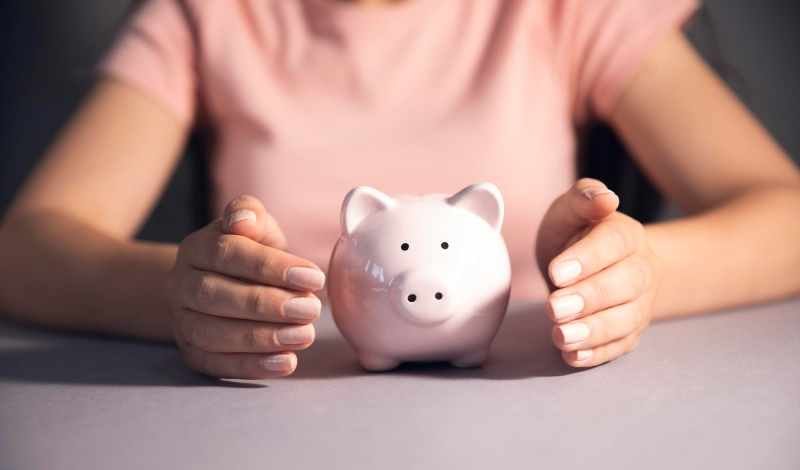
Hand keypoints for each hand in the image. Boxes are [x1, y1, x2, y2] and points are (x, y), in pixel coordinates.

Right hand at [166, 195, 325, 378]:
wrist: (227, 284)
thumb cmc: (251, 252)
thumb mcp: (256, 226)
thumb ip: (251, 214)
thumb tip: (242, 219)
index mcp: (196, 248)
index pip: (227, 254)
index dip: (271, 267)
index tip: (314, 277)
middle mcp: (180, 284)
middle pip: (215, 296)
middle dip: (267, 305)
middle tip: (311, 309)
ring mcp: (181, 321)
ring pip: (212, 334)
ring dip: (262, 338)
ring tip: (305, 335)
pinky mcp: (192, 353)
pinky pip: (216, 365)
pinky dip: (252, 366)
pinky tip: (286, 362)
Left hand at [535, 179, 660, 366]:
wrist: (596, 264)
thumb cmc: (577, 233)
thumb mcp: (571, 210)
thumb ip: (583, 198)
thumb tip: (606, 199)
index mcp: (626, 235)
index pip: (613, 245)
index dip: (587, 259)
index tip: (556, 272)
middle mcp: (640, 270)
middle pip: (624, 286)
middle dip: (589, 299)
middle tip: (553, 308)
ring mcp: (639, 304)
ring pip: (625, 320)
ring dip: (593, 331)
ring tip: (561, 336)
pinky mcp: (629, 332)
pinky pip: (619, 346)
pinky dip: (597, 354)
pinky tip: (571, 356)